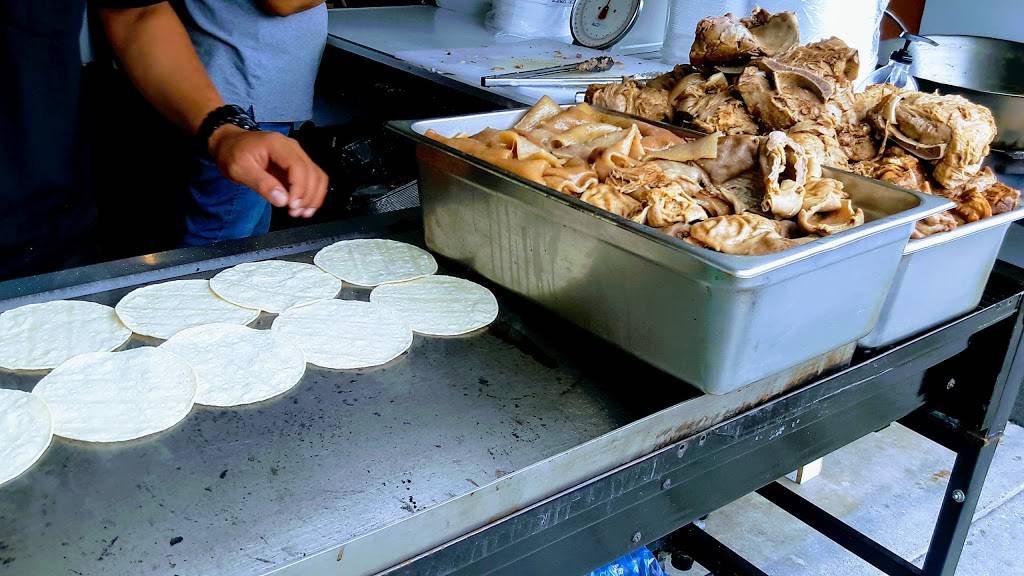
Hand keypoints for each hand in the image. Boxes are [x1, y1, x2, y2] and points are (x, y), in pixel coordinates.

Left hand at [208, 125, 327, 217]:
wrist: (230, 144)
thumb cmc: (232, 153)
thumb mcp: (239, 170)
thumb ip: (261, 184)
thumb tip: (282, 200)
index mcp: (277, 144)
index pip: (298, 166)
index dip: (300, 188)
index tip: (292, 205)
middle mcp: (292, 148)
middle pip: (312, 172)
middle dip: (308, 196)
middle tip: (295, 212)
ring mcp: (297, 155)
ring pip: (317, 176)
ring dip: (314, 197)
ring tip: (302, 212)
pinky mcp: (297, 165)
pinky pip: (312, 179)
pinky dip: (312, 194)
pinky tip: (304, 207)